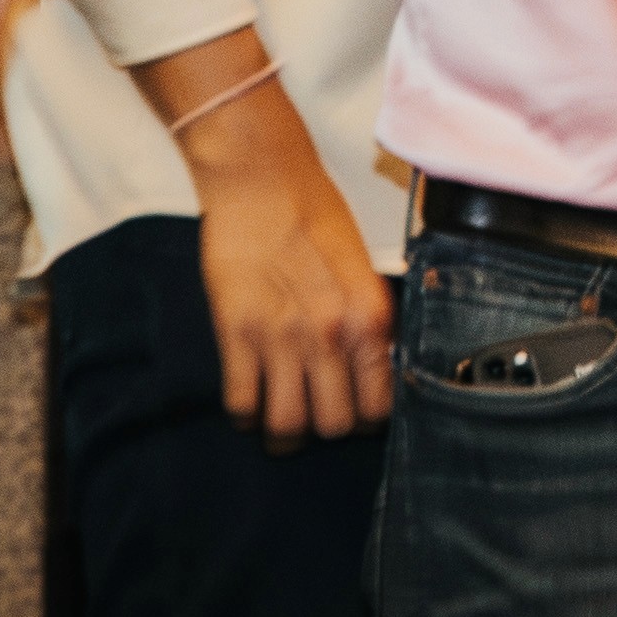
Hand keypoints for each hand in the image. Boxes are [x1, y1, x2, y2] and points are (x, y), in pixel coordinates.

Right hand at [151, 39, 391, 446]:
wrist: (262, 182)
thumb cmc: (316, 216)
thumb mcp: (364, 268)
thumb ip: (370, 319)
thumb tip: (378, 365)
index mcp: (371, 315)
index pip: (381, 404)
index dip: (369, 418)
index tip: (357, 411)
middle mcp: (331, 333)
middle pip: (335, 424)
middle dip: (327, 429)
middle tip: (317, 415)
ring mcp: (280, 337)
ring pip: (287, 425)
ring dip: (284, 433)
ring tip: (282, 421)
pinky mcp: (234, 333)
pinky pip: (241, 403)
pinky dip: (246, 413)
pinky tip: (251, 401)